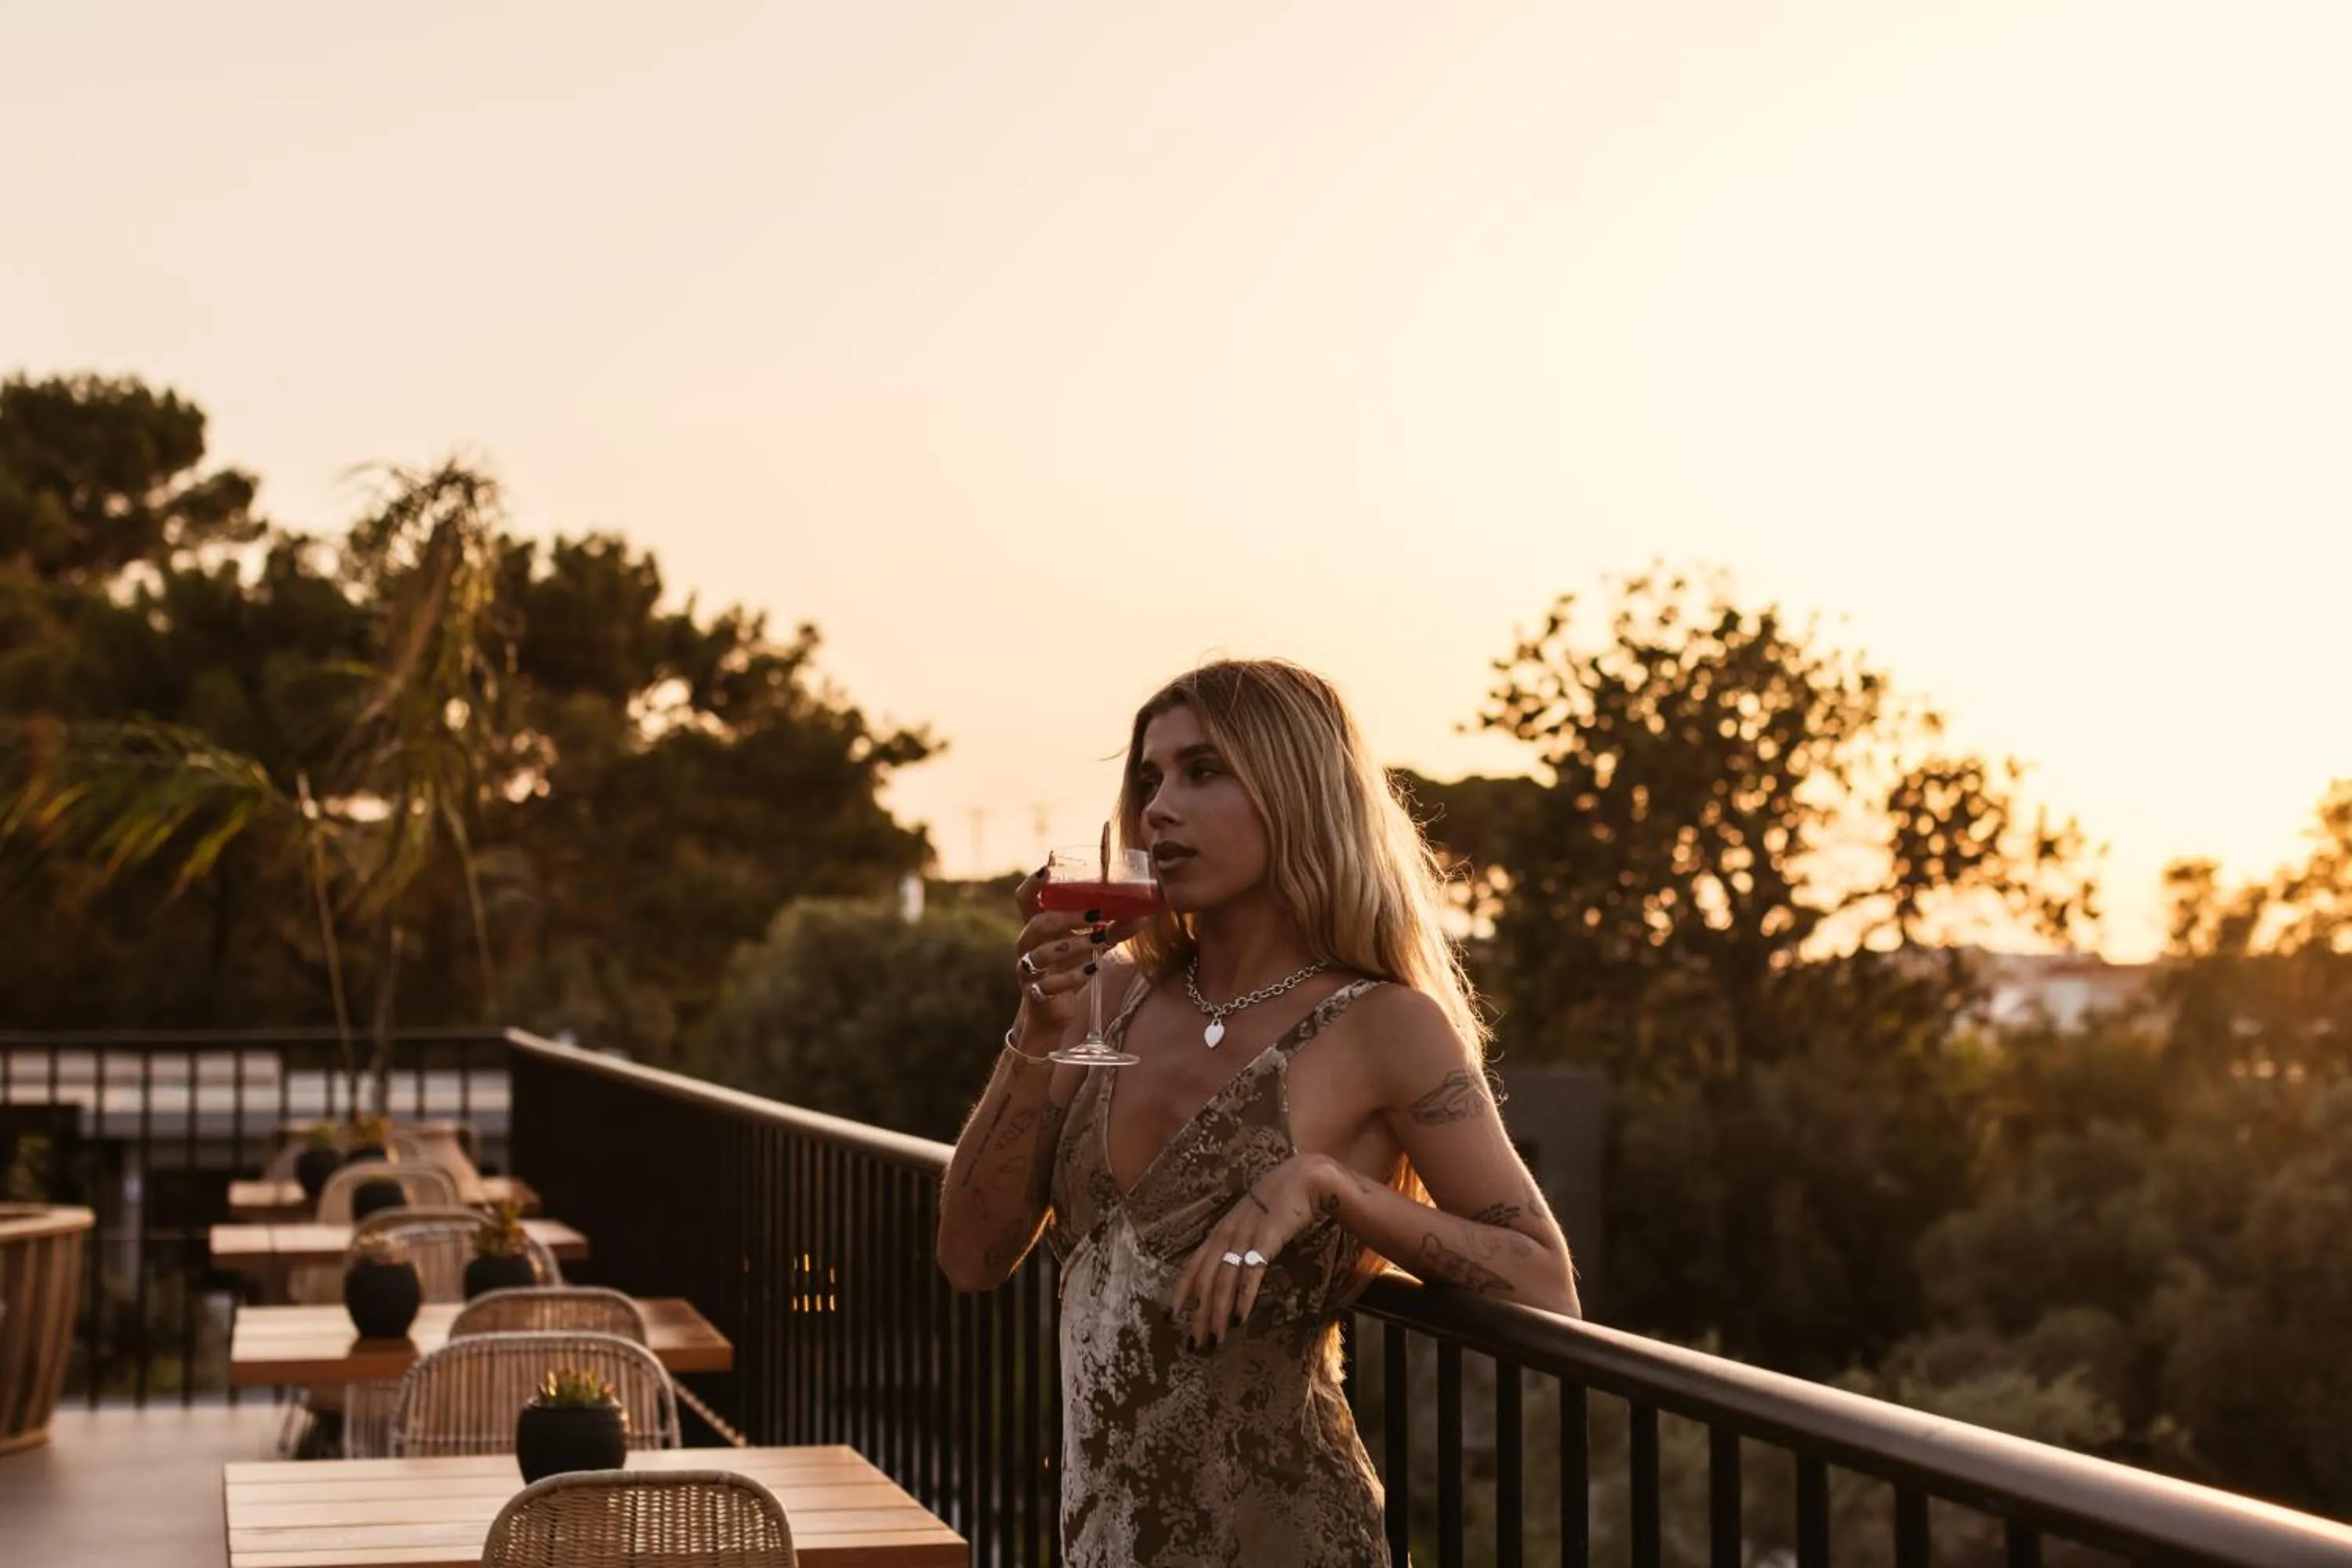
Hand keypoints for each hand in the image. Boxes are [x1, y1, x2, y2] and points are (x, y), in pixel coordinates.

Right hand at [1008, 865, 1149, 1044]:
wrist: (1051, 1012)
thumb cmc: (1069, 968)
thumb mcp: (1091, 945)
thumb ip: (1113, 928)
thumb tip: (1145, 913)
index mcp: (1036, 926)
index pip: (1024, 899)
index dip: (1032, 883)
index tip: (1048, 869)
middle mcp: (1027, 945)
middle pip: (1038, 924)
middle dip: (1067, 917)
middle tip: (1096, 915)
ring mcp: (1028, 970)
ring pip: (1042, 953)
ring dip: (1075, 945)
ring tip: (1101, 941)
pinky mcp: (1035, 993)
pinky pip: (1049, 983)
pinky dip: (1073, 976)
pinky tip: (1092, 970)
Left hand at [1171, 1152, 1338, 1349]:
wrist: (1303, 1180)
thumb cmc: (1278, 1203)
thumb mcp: (1250, 1224)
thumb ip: (1239, 1245)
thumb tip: (1233, 1271)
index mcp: (1219, 1233)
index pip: (1192, 1267)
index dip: (1180, 1293)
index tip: (1170, 1317)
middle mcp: (1226, 1236)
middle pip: (1205, 1281)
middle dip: (1197, 1315)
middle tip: (1193, 1344)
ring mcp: (1244, 1238)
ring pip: (1224, 1282)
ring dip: (1218, 1314)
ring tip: (1215, 1339)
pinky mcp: (1266, 1240)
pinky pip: (1251, 1274)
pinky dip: (1243, 1297)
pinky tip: (1240, 1318)